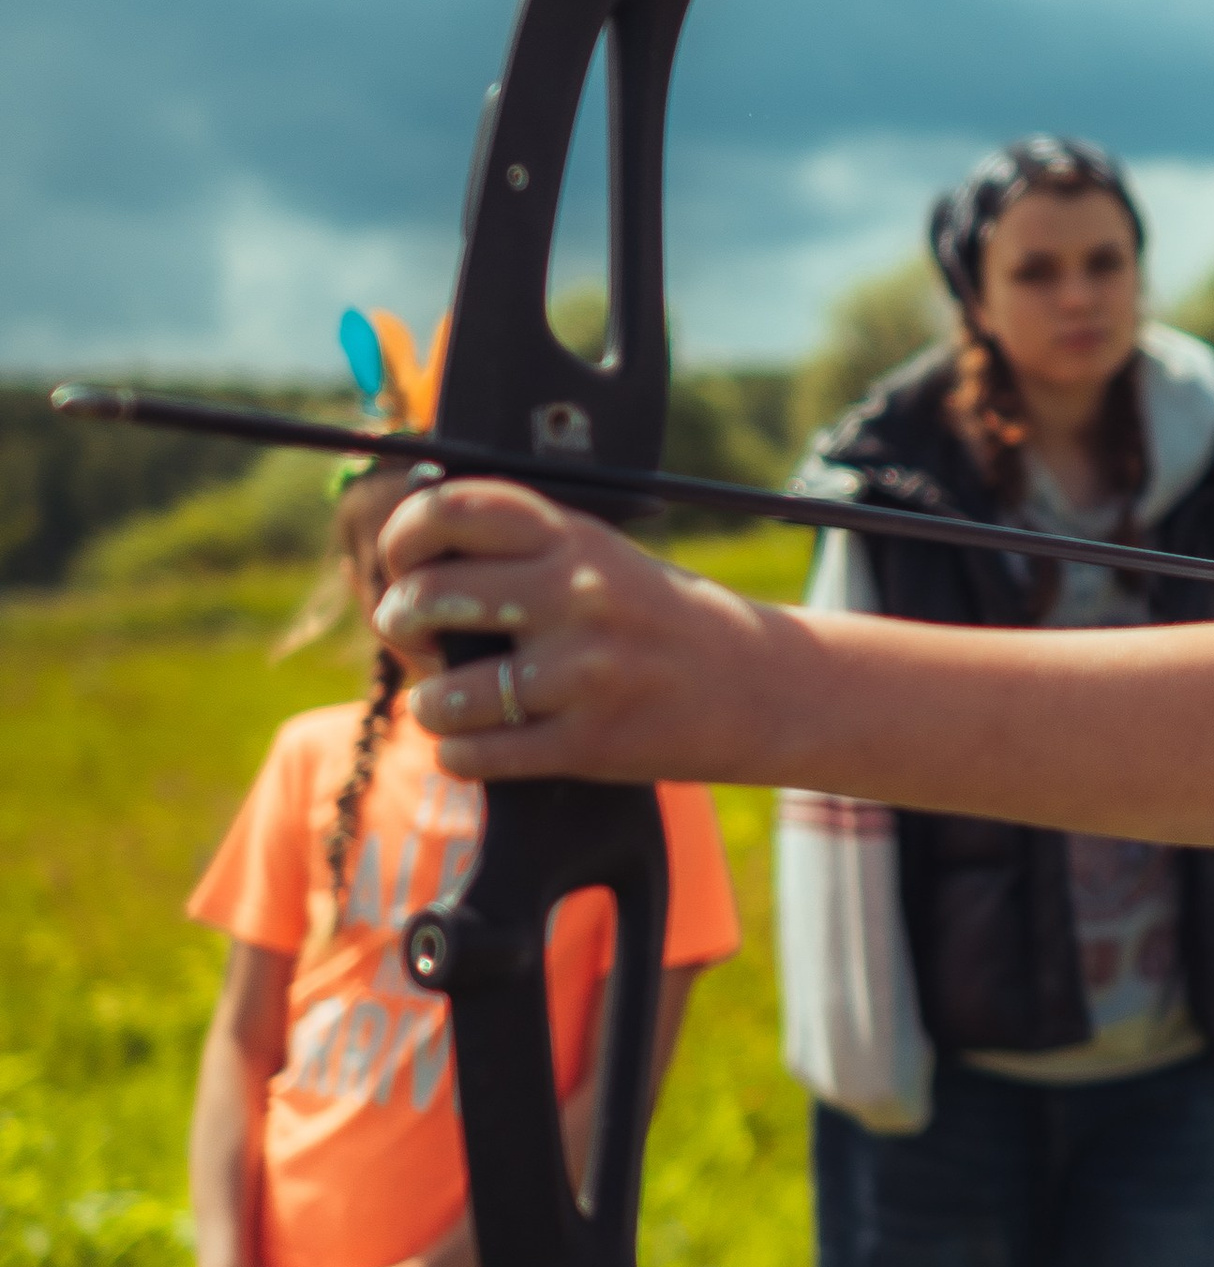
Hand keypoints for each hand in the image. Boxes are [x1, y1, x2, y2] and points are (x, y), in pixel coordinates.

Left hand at [375, 479, 776, 783]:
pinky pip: (477, 755)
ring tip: (451, 703)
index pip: (453, 511)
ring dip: (430, 705)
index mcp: (576, 539)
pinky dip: (460, 755)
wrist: (760, 687)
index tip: (403, 564)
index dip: (404, 537)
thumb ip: (524, 550)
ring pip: (443, 695)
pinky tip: (478, 744)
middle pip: (431, 596)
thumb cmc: (664, 621)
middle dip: (400, 622)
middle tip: (413, 637)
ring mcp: (584, 673)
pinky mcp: (590, 744)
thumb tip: (412, 566)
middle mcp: (578, 596)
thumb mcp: (604, 557)